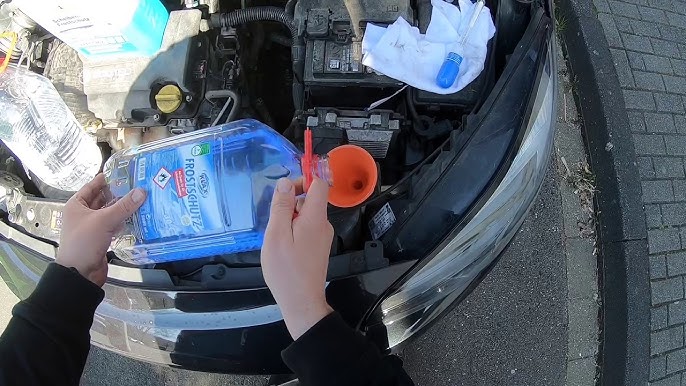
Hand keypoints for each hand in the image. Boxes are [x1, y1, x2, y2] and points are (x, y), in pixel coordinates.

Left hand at [56, 174, 145, 286]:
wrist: (80, 273)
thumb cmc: (83, 243)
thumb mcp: (103, 221)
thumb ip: (123, 206)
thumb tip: (142, 191)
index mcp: (76, 205)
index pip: (92, 186)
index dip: (106, 178)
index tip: (123, 172)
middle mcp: (83, 214)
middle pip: (102, 199)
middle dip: (119, 193)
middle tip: (137, 185)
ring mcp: (92, 227)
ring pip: (109, 212)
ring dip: (123, 207)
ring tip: (141, 199)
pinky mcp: (101, 238)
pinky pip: (114, 225)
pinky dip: (124, 221)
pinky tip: (137, 217)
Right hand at [261, 177, 333, 339]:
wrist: (301, 302)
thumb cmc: (286, 270)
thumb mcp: (276, 235)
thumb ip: (281, 207)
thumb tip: (285, 182)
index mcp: (315, 218)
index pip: (319, 184)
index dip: (303, 179)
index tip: (284, 191)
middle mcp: (324, 224)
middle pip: (311, 199)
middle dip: (291, 201)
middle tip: (274, 219)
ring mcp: (323, 236)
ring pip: (306, 214)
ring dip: (290, 218)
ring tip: (277, 236)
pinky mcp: (318, 246)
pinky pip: (306, 227)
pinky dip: (293, 229)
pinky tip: (283, 245)